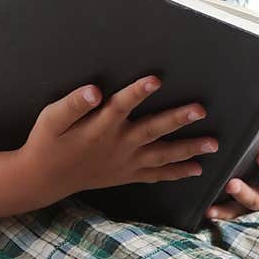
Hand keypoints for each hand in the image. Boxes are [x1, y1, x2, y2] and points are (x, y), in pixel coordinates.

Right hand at [19, 76, 218, 207]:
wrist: (45, 178)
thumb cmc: (47, 142)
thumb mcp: (51, 119)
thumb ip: (72, 104)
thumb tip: (93, 91)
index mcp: (99, 127)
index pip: (121, 105)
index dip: (138, 92)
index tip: (156, 79)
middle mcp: (118, 144)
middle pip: (152, 129)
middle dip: (177, 119)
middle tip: (200, 110)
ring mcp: (125, 162)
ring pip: (162, 155)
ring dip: (188, 149)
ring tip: (212, 145)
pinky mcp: (127, 174)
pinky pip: (156, 175)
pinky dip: (176, 172)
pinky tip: (196, 168)